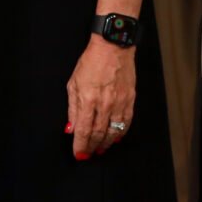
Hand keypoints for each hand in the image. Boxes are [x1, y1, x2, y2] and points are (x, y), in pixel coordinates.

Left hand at [65, 37, 135, 159]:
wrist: (113, 47)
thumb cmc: (91, 62)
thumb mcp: (73, 83)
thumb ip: (73, 109)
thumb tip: (71, 129)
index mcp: (88, 99)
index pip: (84, 131)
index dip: (80, 146)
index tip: (78, 154)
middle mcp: (105, 104)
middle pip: (98, 134)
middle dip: (91, 147)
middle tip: (88, 154)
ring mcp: (119, 102)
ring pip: (113, 132)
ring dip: (105, 143)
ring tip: (100, 149)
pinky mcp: (130, 99)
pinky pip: (126, 123)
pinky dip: (120, 133)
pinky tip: (115, 138)